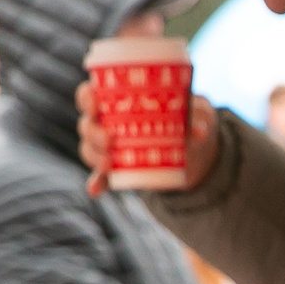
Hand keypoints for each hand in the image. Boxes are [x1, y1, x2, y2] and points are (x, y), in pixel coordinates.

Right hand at [79, 82, 219, 196]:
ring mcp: (109, 146)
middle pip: (87, 123)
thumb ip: (197, 116)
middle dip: (93, 132)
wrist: (194, 147)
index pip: (91, 93)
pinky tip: (95, 190)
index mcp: (119, 99)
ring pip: (90, 148)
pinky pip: (101, 176)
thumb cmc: (189, 117)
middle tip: (109, 139)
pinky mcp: (117, 168)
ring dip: (94, 156)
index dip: (87, 97)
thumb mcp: (196, 113)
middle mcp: (107, 121)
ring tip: (110, 163)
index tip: (95, 103)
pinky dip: (97, 183)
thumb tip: (198, 131)